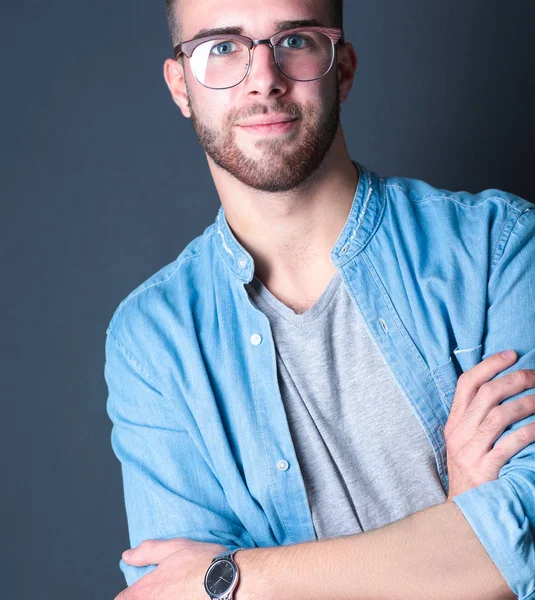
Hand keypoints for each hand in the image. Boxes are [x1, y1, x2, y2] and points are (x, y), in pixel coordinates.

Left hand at [116, 538, 226, 598]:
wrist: (229, 582)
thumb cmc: (203, 563)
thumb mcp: (174, 547)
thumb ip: (147, 552)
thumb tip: (127, 556)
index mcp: (145, 591)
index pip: (122, 599)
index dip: (130, 594)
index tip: (139, 591)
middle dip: (148, 597)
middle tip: (167, 589)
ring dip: (166, 599)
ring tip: (179, 593)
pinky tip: (188, 597)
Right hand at [445, 349, 534, 500]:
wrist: (465, 513)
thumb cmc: (472, 472)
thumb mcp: (465, 442)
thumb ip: (476, 417)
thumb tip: (502, 389)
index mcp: (453, 423)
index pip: (466, 383)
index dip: (489, 365)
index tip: (511, 354)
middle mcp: (458, 434)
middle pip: (486, 395)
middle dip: (515, 380)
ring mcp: (470, 452)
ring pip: (499, 416)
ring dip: (527, 403)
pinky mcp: (486, 470)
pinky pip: (510, 444)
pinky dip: (529, 431)